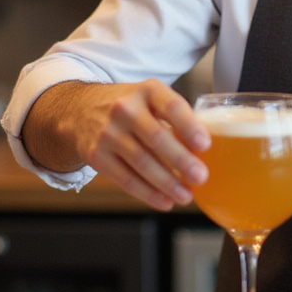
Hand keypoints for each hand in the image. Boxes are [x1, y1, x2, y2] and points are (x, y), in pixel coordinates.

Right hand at [25, 80, 210, 210]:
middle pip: (156, 138)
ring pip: (141, 163)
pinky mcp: (97, 156)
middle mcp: (125, 109)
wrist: (81, 109)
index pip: (171, 106)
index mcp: (147, 90)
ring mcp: (108, 133)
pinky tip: (164, 201)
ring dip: (167, 183)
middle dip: (181, 161)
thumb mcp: (152, 98)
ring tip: (186, 195)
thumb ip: (177, 117)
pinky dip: (147, 193)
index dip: (189, 126)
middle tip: (201, 177)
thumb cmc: (131, 106)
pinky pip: (125, 179)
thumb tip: (210, 150)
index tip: (205, 145)